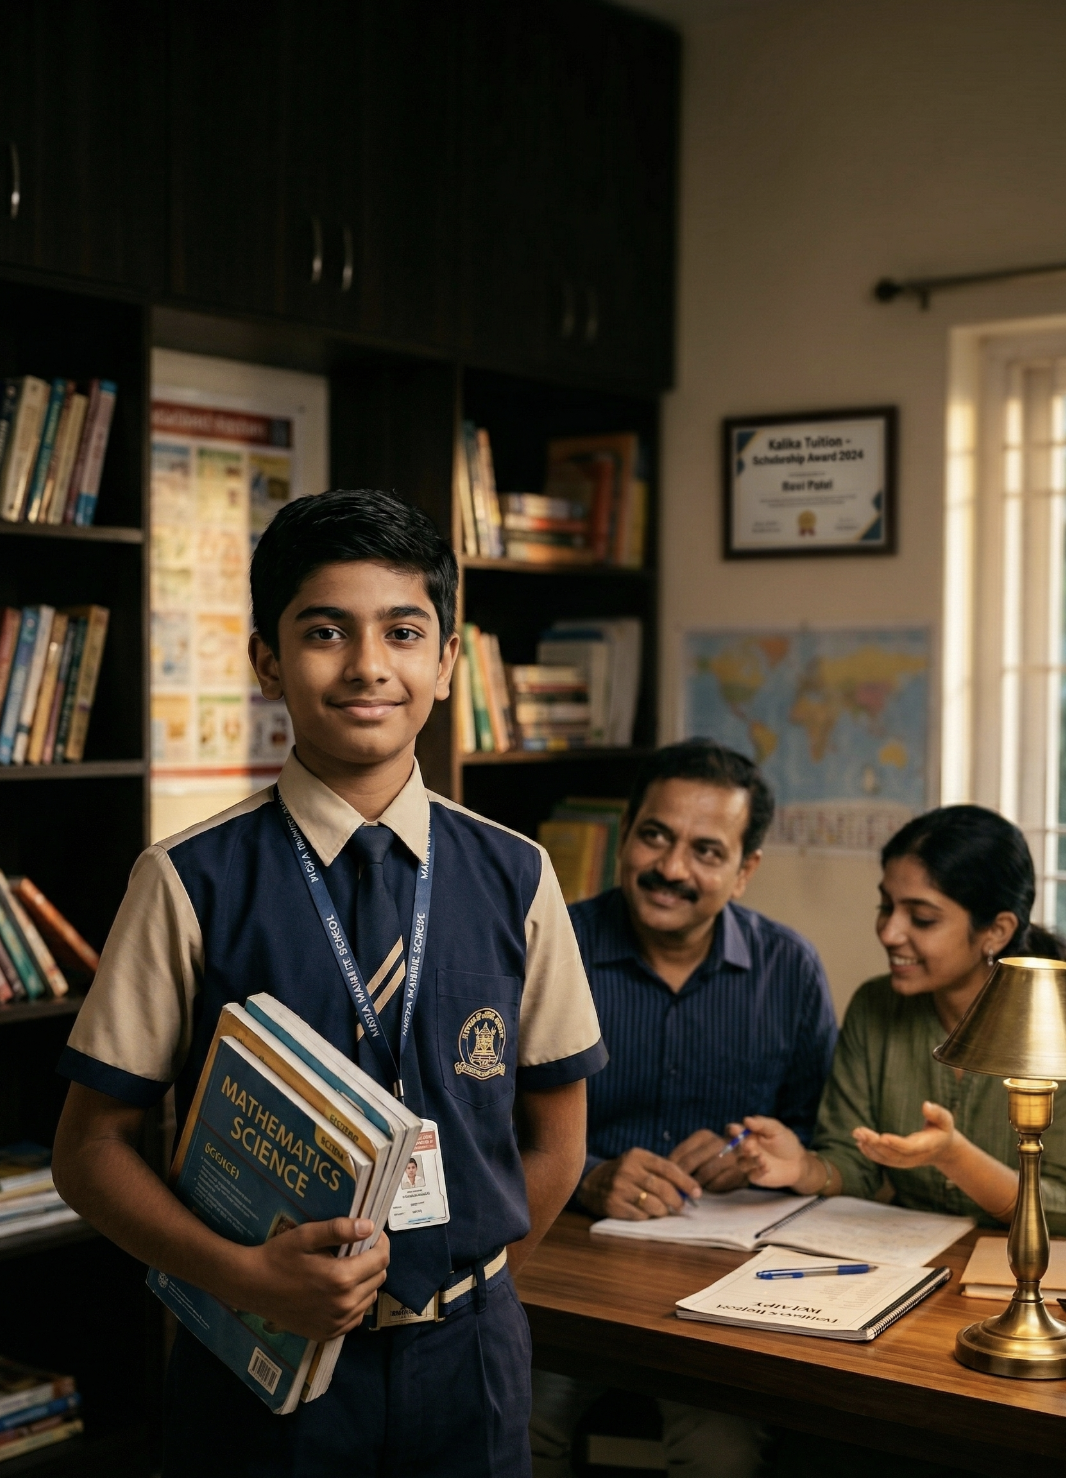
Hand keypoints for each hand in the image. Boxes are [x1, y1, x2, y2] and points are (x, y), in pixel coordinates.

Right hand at [232, 1217, 389, 1340]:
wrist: (252, 1286)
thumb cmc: (278, 1256)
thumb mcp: (307, 1235)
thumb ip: (339, 1230)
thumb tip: (369, 1226)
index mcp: (341, 1278)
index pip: (381, 1259)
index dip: (381, 1243)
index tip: (372, 1234)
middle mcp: (344, 1305)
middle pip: (378, 1278)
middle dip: (374, 1260)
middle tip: (358, 1249)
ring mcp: (336, 1323)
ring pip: (369, 1298)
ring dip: (366, 1281)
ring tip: (347, 1268)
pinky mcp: (328, 1334)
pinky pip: (355, 1316)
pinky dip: (355, 1302)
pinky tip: (339, 1290)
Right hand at [579, 1148, 700, 1219]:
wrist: (591, 1182)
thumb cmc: (625, 1174)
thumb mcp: (639, 1164)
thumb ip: (661, 1173)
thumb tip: (689, 1189)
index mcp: (637, 1156)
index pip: (668, 1168)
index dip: (685, 1181)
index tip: (697, 1192)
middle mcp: (627, 1170)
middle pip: (662, 1188)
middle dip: (677, 1200)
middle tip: (682, 1207)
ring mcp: (619, 1188)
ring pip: (653, 1204)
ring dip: (663, 1211)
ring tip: (663, 1210)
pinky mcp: (613, 1205)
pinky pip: (640, 1215)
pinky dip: (647, 1217)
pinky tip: (646, 1213)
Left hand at [670, 1129, 748, 1192]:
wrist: (746, 1160)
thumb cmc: (711, 1159)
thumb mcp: (697, 1153)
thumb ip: (683, 1160)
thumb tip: (662, 1172)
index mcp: (703, 1136)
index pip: (681, 1152)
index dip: (671, 1167)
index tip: (663, 1179)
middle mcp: (717, 1142)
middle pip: (692, 1161)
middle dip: (681, 1178)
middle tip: (673, 1190)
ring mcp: (730, 1156)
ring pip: (705, 1173)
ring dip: (695, 1184)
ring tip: (688, 1192)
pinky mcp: (739, 1171)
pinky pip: (718, 1183)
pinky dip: (710, 1189)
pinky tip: (706, 1191)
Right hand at [734, 1116, 807, 1188]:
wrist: (798, 1162)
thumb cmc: (785, 1142)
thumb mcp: (776, 1129)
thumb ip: (761, 1124)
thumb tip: (746, 1120)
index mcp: (748, 1134)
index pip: (732, 1131)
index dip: (731, 1130)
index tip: (735, 1129)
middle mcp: (745, 1148)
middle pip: (733, 1147)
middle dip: (739, 1147)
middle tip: (750, 1146)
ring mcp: (749, 1163)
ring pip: (741, 1163)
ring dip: (750, 1160)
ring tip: (762, 1158)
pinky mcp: (755, 1176)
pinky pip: (751, 1175)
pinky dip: (758, 1171)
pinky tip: (767, 1167)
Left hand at [853, 1102, 957, 1170]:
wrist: (943, 1149)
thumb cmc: (942, 1129)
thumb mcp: (945, 1120)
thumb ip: (937, 1113)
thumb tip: (926, 1105)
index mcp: (926, 1147)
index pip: (910, 1148)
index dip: (896, 1144)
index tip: (882, 1137)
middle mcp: (915, 1157)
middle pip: (893, 1155)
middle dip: (876, 1144)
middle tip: (860, 1132)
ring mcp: (906, 1161)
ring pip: (886, 1159)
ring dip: (870, 1148)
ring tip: (857, 1134)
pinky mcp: (899, 1161)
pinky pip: (884, 1160)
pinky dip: (871, 1153)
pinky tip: (860, 1143)